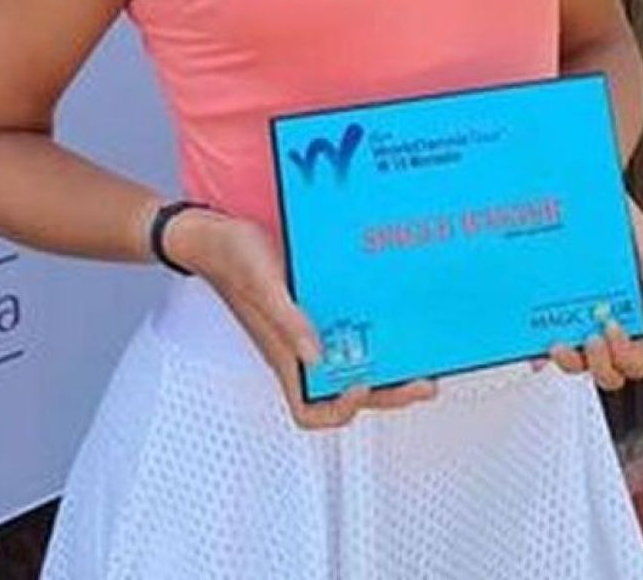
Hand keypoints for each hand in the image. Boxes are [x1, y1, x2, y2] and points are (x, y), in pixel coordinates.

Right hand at [164, 208, 436, 428]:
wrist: (218, 230)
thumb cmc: (232, 258)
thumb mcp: (263, 285)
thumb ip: (287, 321)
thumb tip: (316, 357)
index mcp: (284, 355)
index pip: (310, 411)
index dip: (340, 411)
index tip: (363, 385)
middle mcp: (299, 348)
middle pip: (345, 390)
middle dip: (388, 392)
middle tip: (424, 383)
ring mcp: (308, 328)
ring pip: (352, 361)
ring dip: (386, 363)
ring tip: (418, 355)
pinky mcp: (314, 306)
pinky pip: (347, 328)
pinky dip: (370, 329)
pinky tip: (389, 315)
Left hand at [534, 196, 642, 389]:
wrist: (580, 187)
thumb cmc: (618, 216)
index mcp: (634, 313)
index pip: (636, 359)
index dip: (626, 355)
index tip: (614, 326)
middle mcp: (604, 321)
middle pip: (607, 372)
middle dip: (599, 364)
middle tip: (591, 336)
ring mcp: (574, 317)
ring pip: (576, 363)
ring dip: (570, 362)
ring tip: (560, 341)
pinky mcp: (546, 308)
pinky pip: (540, 343)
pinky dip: (536, 352)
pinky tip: (534, 344)